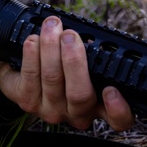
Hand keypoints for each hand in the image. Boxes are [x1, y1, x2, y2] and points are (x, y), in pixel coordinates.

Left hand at [0, 15, 133, 131]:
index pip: (119, 120)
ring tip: (52, 27)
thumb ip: (93, 57)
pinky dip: (32, 53)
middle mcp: (77, 114)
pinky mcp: (28, 101)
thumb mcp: (86, 63)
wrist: (27, 74)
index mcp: (99, 106)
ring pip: (52, 79)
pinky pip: (31, 75)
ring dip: (50, 46)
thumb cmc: (64, 64)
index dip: (118, 109)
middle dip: (74, 60)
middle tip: (70, 36)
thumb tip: (91, 37)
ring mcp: (52, 110)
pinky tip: (33, 40)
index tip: (111, 90)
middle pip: (79, 94)